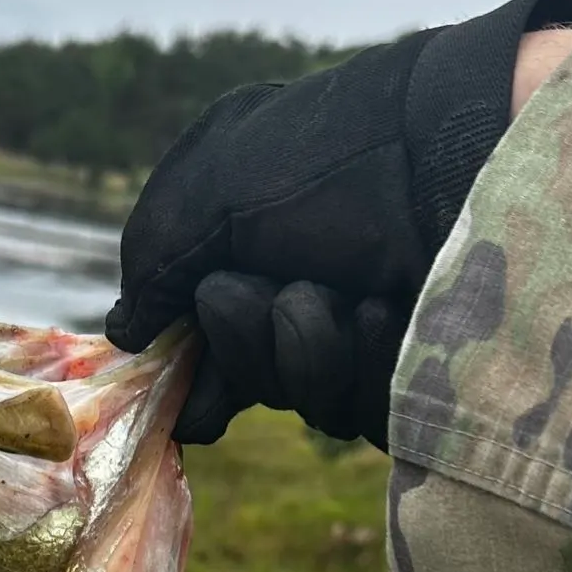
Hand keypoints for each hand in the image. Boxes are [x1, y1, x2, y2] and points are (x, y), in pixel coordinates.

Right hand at [105, 0, 571, 449]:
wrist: (448, 161)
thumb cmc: (323, 162)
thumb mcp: (207, 190)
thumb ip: (151, 262)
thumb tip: (123, 334)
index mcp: (245, 247)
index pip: (197, 336)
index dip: (185, 364)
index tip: (170, 379)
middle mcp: (298, 293)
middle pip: (238, 381)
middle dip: (238, 341)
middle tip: (253, 289)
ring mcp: (359, 335)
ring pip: (296, 399)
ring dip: (299, 342)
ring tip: (332, 287)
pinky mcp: (412, 375)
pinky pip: (356, 410)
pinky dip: (356, 358)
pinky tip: (378, 305)